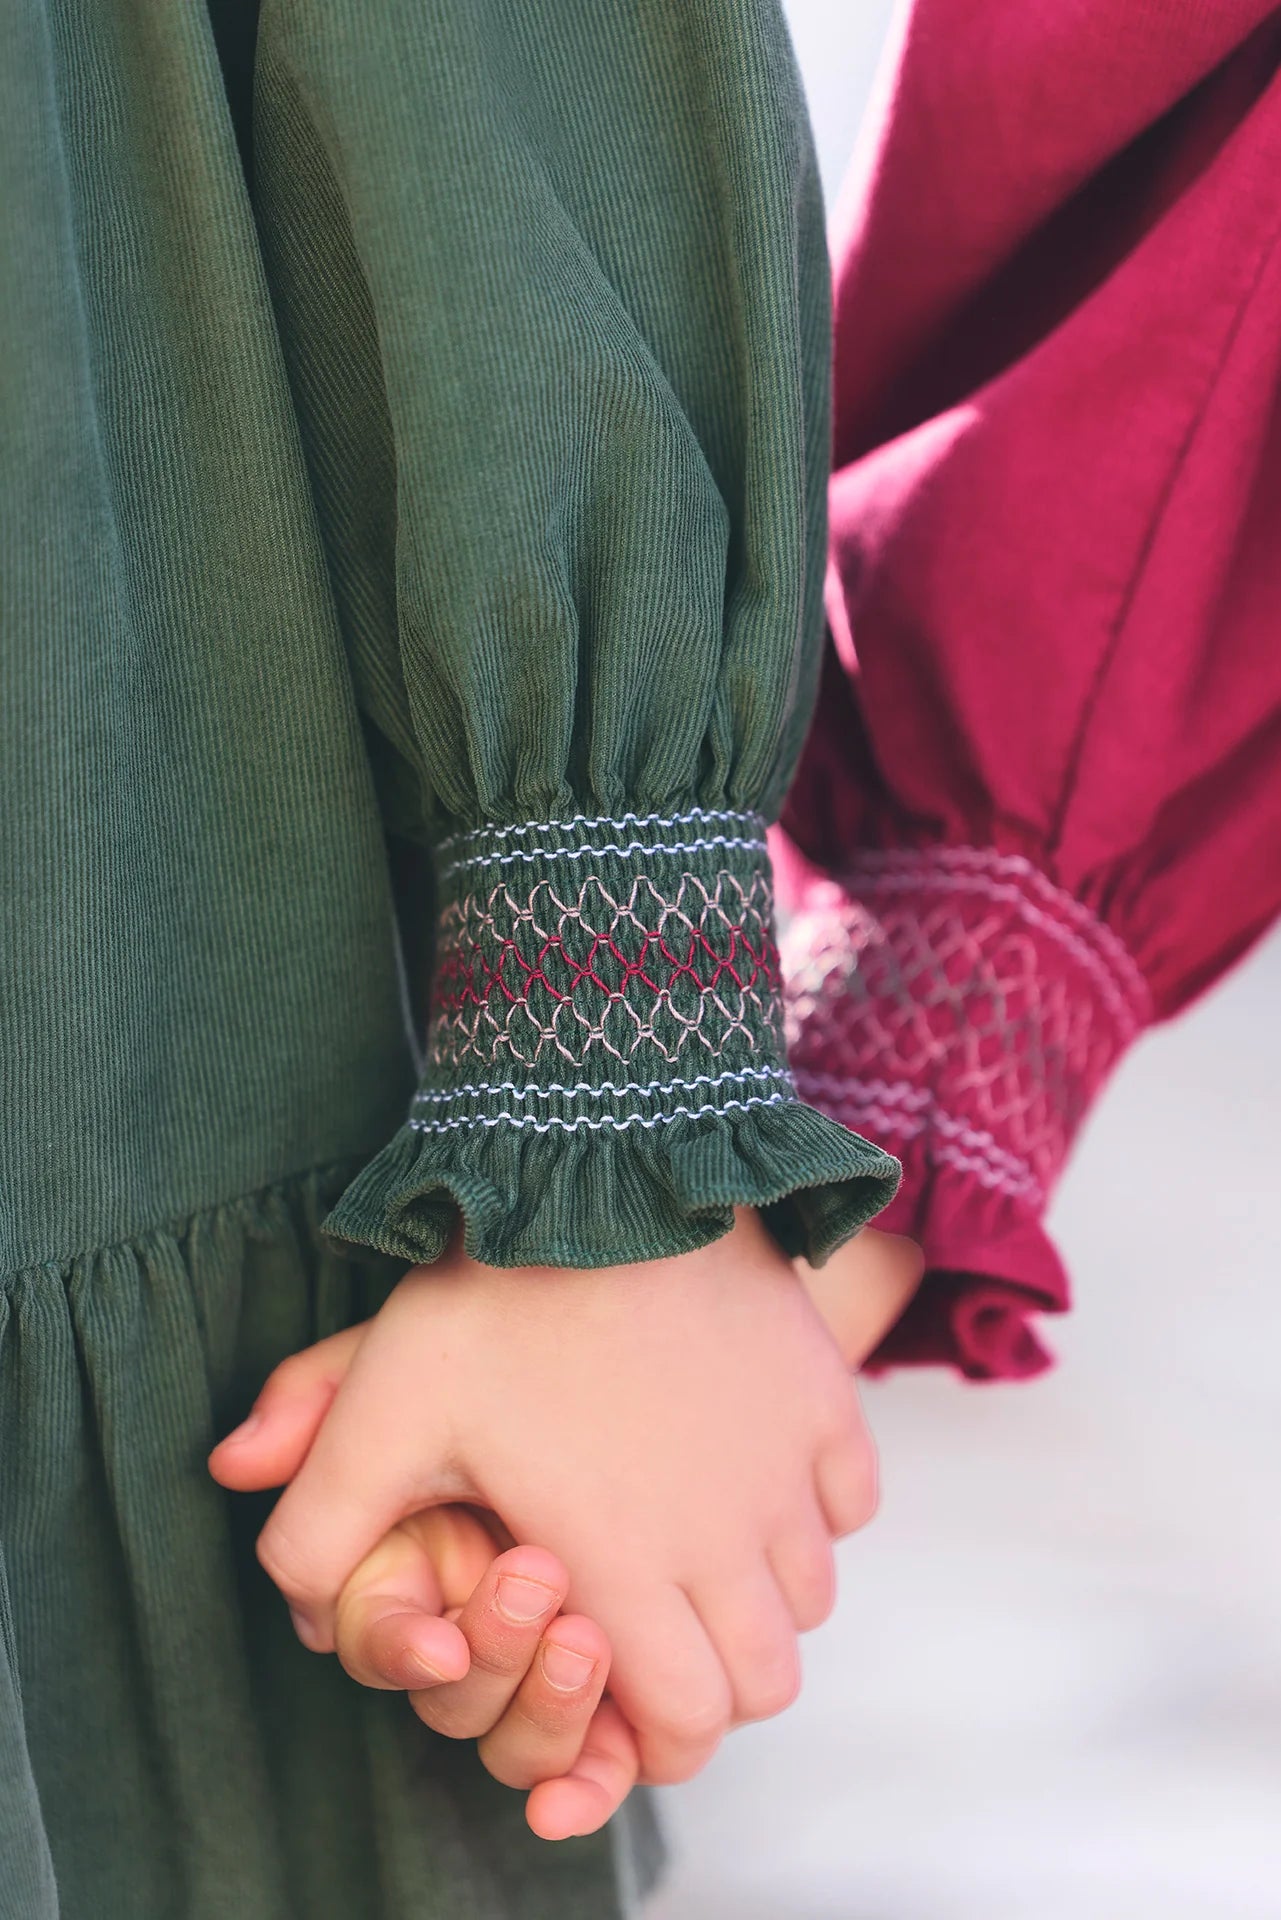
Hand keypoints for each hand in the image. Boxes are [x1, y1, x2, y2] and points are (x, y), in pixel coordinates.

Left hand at [218, 1210, 917, 1791]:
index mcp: (626, 1566)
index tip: (623, 1691)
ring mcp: (788, 1466)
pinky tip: (748, 1464)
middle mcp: (729, 1536)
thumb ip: (315, 1515)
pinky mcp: (824, 1396)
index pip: (687, 1726)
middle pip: (766, 1681)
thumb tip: (281, 1576)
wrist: (611, 1166)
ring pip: (812, 1594)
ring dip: (761, 1592)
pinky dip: (812, 1508)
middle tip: (658, 1620)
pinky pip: (850, 1501)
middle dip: (715, 1678)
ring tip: (697, 1537)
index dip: (653, 1737)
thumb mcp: (383, 1403)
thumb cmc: (497, 1294)